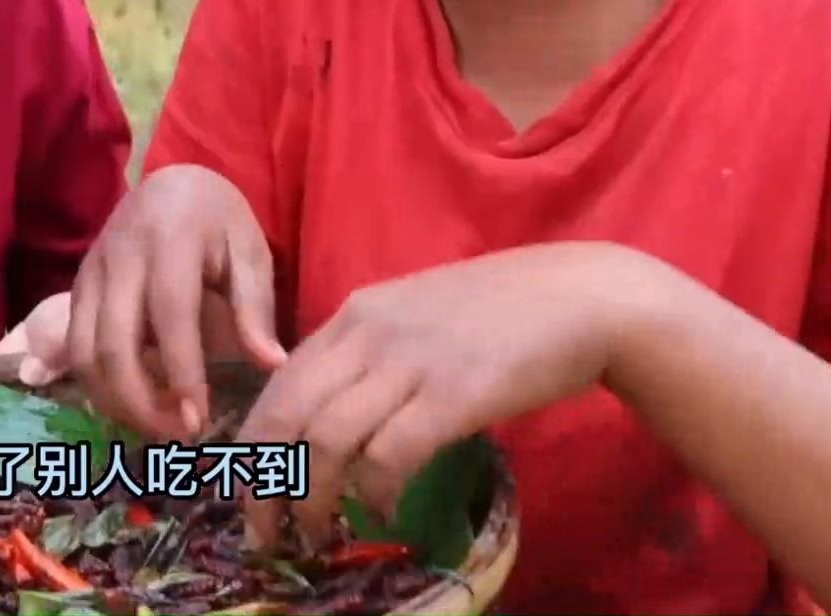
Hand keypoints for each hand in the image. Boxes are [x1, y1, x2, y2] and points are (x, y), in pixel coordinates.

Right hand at [61, 164, 287, 441]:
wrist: (169, 184)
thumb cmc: (217, 220)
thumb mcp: (249, 250)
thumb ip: (256, 307)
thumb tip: (270, 365)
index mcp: (169, 241)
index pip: (169, 315)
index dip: (181, 372)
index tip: (198, 419)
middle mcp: (119, 257)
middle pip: (113, 344)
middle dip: (140, 402)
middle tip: (178, 436)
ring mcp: (90, 274)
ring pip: (83, 353)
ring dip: (114, 401)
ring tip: (155, 428)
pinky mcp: (76, 289)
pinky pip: (75, 348)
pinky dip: (99, 386)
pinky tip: (132, 406)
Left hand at [236, 241, 644, 550]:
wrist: (581, 296)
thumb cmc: (502, 310)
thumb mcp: (414, 316)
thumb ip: (369, 354)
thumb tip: (330, 413)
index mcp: (353, 315)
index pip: (279, 382)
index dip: (254, 442)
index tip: (248, 487)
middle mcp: (368, 333)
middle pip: (286, 413)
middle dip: (264, 481)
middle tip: (263, 529)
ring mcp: (409, 362)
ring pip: (328, 439)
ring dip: (315, 498)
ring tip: (319, 533)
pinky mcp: (453, 394)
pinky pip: (390, 454)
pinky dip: (376, 492)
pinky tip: (384, 512)